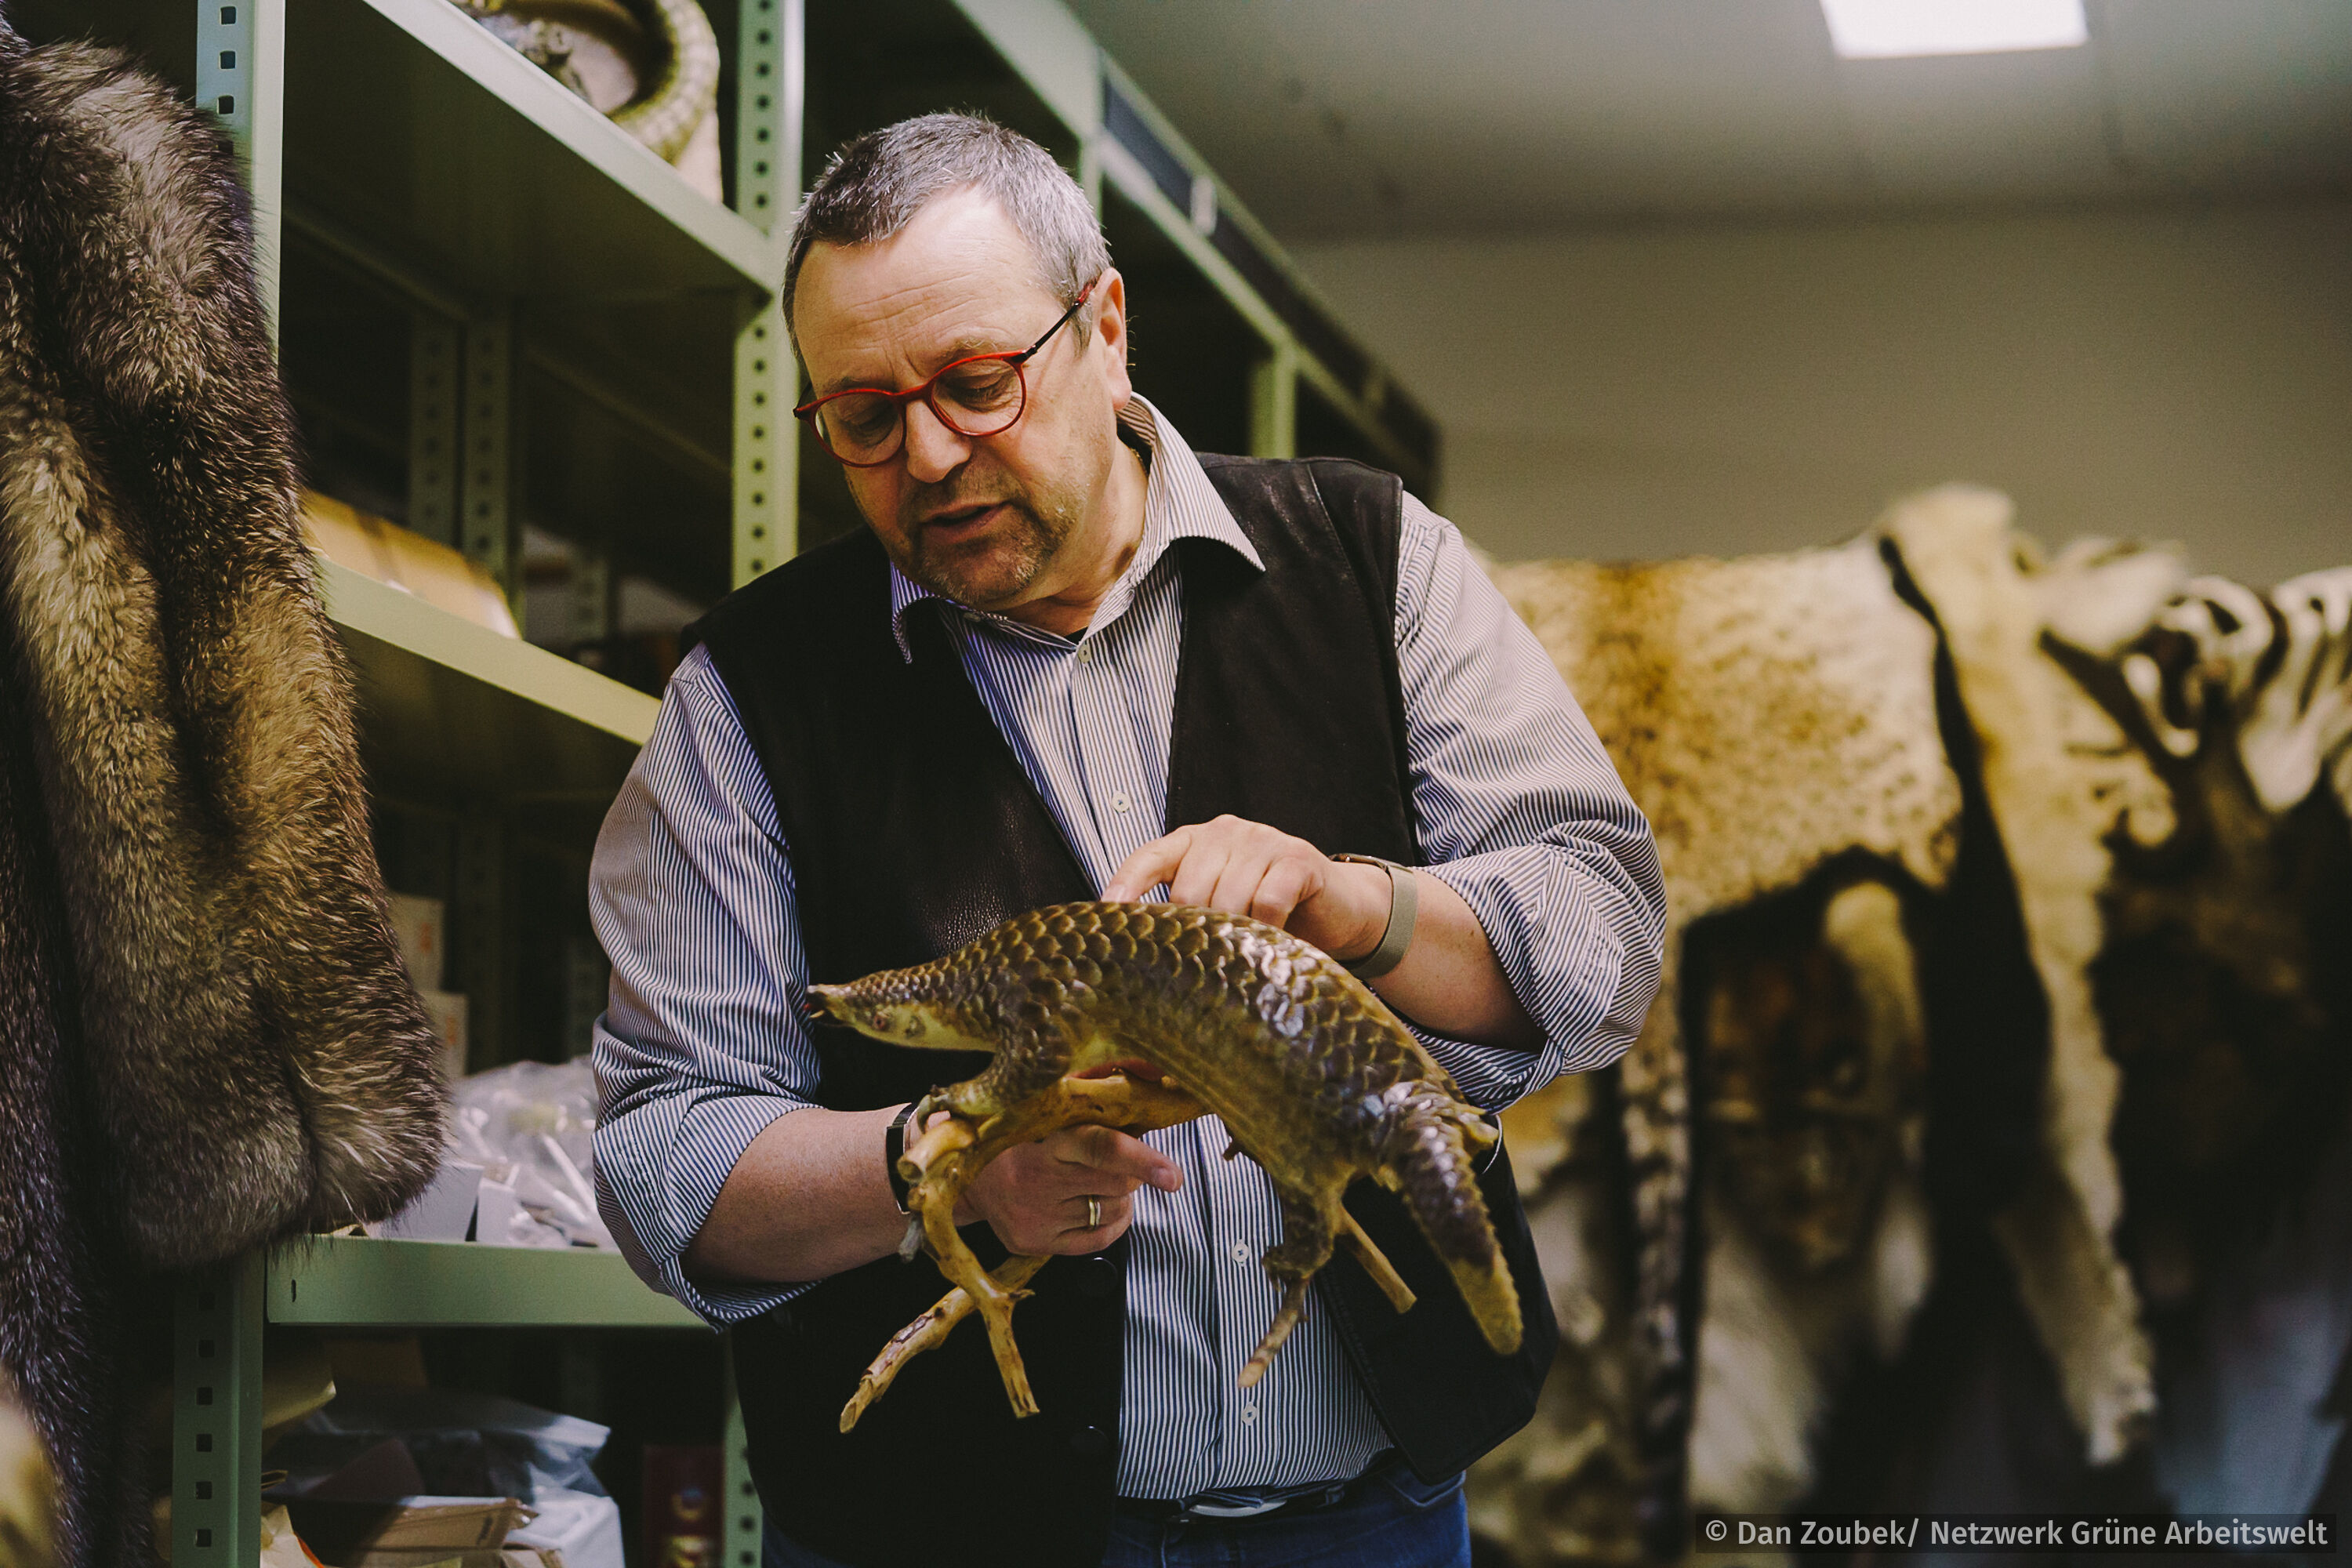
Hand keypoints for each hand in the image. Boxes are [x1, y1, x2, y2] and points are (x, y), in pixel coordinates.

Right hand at [955, 1123, 1183, 1255]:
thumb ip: (1088, 1104)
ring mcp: (1038, 1217)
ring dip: (1121, 1194)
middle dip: (1133, 1170)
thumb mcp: (1045, 1113)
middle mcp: (1039, 1181)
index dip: (1141, 1158)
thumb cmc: (1017, 1135)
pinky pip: (1101, 1237)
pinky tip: (1097, 1203)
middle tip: (1119, 1158)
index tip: (1173, 1174)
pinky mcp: (1037, 1243)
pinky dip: (1113, 1220)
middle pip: (1117, 1182)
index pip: (1100, 1147)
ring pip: (1115, 1209)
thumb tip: (1145, 1090)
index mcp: (1043, 1140)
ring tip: (1096, 1180)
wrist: (966, 1177)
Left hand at [1101, 814, 1391, 961]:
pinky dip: (1267, 928)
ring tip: (1245, 951)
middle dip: (1195, 932)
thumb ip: (1187, 913)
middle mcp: (1224, 832)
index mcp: (1195, 841)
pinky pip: (1268, 901)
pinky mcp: (1297, 859)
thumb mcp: (1221, 906)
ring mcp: (1262, 840)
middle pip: (1189, 890)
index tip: (1107, 910)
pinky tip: (1275, 938)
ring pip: (1228, 899)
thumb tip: (1140, 956)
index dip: (1126, 884)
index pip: (1149, 857)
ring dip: (1236, 935)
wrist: (1338, 907)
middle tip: (1208, 961)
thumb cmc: (1269, 911)